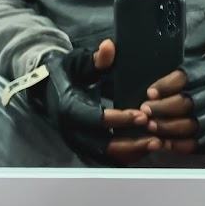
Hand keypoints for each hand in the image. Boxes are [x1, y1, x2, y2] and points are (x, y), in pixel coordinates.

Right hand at [35, 40, 162, 165]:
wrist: (47, 89)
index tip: (142, 115)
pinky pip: (106, 158)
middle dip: (131, 144)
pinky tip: (145, 149)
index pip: (96, 118)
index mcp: (70, 107)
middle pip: (103, 145)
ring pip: (106, 156)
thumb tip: (109, 46)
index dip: (119, 119)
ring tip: (157, 144)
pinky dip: (126, 156)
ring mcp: (77, 142)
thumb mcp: (79, 62)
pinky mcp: (84, 148)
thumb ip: (96, 59)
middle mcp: (72, 130)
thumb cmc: (66, 73)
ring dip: (132, 153)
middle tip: (157, 139)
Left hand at [142, 59, 204, 155]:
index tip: (149, 94)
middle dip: (163, 110)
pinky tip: (164, 142)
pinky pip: (198, 143)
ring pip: (193, 125)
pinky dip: (179, 144)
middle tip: (145, 114)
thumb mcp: (189, 72)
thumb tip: (151, 95)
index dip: (166, 87)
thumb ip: (171, 82)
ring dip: (168, 128)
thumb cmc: (200, 83)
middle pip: (189, 104)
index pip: (186, 79)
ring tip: (151, 127)